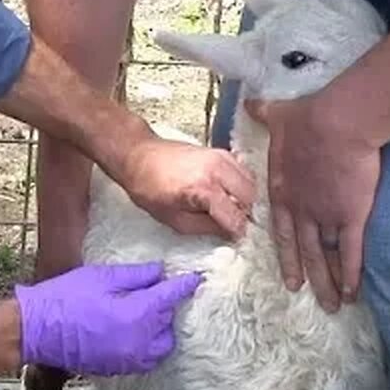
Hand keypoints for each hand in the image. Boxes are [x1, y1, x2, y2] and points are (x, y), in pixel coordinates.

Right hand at [14, 262, 202, 375]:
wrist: (36, 330)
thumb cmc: (65, 298)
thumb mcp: (101, 277)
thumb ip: (135, 276)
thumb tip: (159, 272)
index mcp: (138, 314)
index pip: (171, 298)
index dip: (184, 286)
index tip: (195, 279)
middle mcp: (139, 341)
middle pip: (169, 324)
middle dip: (167, 309)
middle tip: (157, 293)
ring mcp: (128, 358)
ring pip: (160, 346)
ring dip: (158, 331)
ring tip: (146, 315)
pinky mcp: (117, 368)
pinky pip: (143, 358)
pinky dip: (145, 346)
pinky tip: (133, 332)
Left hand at [112, 134, 256, 240]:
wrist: (138, 157)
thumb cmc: (149, 188)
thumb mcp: (175, 220)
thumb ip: (206, 227)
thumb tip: (229, 232)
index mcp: (203, 188)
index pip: (235, 215)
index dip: (237, 231)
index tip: (236, 238)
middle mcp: (216, 169)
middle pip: (250, 197)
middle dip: (244, 212)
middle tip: (232, 222)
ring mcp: (220, 156)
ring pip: (251, 181)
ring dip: (244, 197)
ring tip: (229, 207)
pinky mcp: (220, 151)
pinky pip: (243, 169)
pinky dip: (240, 182)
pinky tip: (227, 191)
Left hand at [246, 95, 380, 312]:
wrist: (336, 124)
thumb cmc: (309, 119)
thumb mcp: (279, 115)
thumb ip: (264, 114)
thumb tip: (250, 102)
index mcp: (284, 192)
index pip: (281, 229)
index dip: (284, 251)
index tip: (285, 269)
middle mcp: (301, 211)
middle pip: (301, 250)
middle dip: (304, 275)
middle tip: (302, 294)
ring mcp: (324, 217)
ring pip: (324, 258)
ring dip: (328, 283)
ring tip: (332, 305)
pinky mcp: (350, 218)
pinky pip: (350, 253)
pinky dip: (351, 275)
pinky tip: (353, 294)